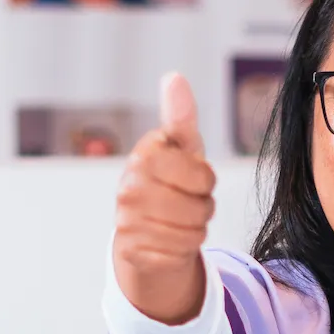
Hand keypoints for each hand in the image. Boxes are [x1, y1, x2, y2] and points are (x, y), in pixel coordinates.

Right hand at [112, 73, 215, 323]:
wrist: (145, 225)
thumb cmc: (170, 179)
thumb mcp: (181, 146)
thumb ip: (180, 116)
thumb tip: (174, 78)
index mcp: (144, 156)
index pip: (204, 175)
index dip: (206, 179)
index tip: (190, 175)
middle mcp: (129, 188)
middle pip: (200, 207)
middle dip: (203, 206)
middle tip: (186, 200)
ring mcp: (126, 222)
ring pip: (192, 233)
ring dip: (194, 228)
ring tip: (178, 218)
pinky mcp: (131, 252)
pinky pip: (179, 255)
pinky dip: (181, 250)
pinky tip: (167, 239)